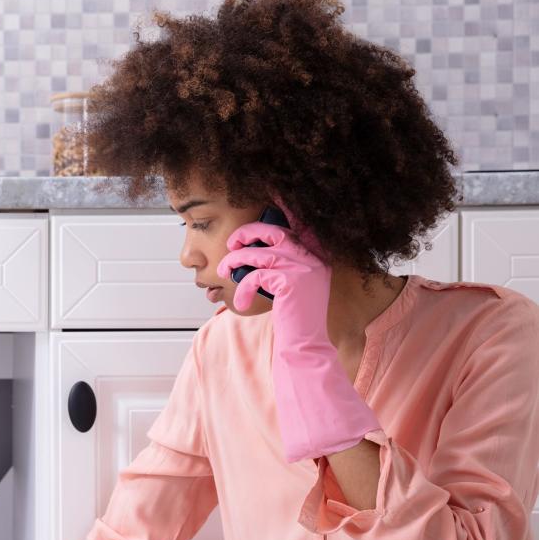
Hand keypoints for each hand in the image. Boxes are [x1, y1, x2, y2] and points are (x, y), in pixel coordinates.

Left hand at [215, 204, 380, 461]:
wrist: (304, 346)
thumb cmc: (292, 319)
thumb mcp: (288, 286)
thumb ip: (279, 264)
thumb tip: (249, 248)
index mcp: (315, 256)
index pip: (299, 222)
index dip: (283, 207)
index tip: (269, 193)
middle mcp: (314, 258)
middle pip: (274, 230)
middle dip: (247, 233)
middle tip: (231, 245)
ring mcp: (304, 269)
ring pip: (259, 252)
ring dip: (235, 261)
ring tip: (224, 273)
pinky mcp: (291, 283)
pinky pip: (255, 275)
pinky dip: (242, 287)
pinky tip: (239, 301)